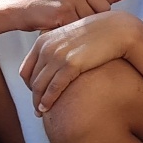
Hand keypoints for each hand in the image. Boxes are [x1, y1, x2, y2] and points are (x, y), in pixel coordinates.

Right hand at [0, 0, 127, 34]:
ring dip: (82, 25)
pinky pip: (80, 27)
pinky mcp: (64, 11)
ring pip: (94, 18)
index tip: (91, 4)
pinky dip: (72, 31)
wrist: (21, 8)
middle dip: (93, 15)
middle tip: (75, 14)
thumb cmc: (51, 1)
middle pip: (105, 6)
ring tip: (67, 19)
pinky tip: (61, 25)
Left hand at [19, 9, 137, 112]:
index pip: (26, 69)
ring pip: (40, 86)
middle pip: (31, 79)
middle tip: (38, 108)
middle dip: (34, 96)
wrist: (117, 30)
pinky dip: (48, 100)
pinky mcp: (71, 64)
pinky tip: (48, 108)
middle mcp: (46, 47)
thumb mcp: (71, 38)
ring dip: (38, 101)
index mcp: (43, 40)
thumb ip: (58, 48)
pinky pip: (54, 87)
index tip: (37, 94)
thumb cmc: (97, 36)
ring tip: (41, 112)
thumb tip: (54, 65)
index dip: (28, 85)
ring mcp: (57, 55)